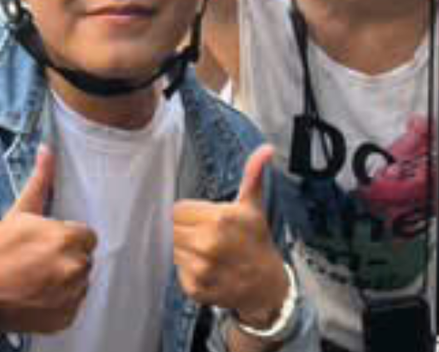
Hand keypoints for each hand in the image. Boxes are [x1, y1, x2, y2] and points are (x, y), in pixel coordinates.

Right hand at [0, 148, 96, 333]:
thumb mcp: (20, 212)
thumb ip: (41, 181)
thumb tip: (47, 150)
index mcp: (67, 239)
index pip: (86, 236)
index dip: (67, 238)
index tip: (47, 243)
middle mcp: (74, 267)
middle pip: (84, 259)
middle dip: (67, 258)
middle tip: (39, 261)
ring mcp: (70, 295)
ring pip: (80, 282)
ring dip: (66, 280)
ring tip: (37, 279)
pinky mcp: (65, 317)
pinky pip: (73, 305)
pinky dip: (60, 302)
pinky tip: (39, 295)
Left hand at [172, 145, 288, 327]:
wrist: (266, 284)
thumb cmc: (256, 240)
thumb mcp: (253, 206)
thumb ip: (253, 175)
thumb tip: (266, 149)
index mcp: (218, 219)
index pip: (177, 210)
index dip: (190, 213)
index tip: (206, 220)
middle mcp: (207, 244)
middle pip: (172, 229)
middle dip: (187, 230)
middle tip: (206, 236)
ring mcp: (200, 268)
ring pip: (173, 249)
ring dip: (186, 250)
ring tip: (208, 252)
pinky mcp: (195, 288)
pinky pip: (177, 270)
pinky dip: (188, 270)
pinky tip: (208, 268)